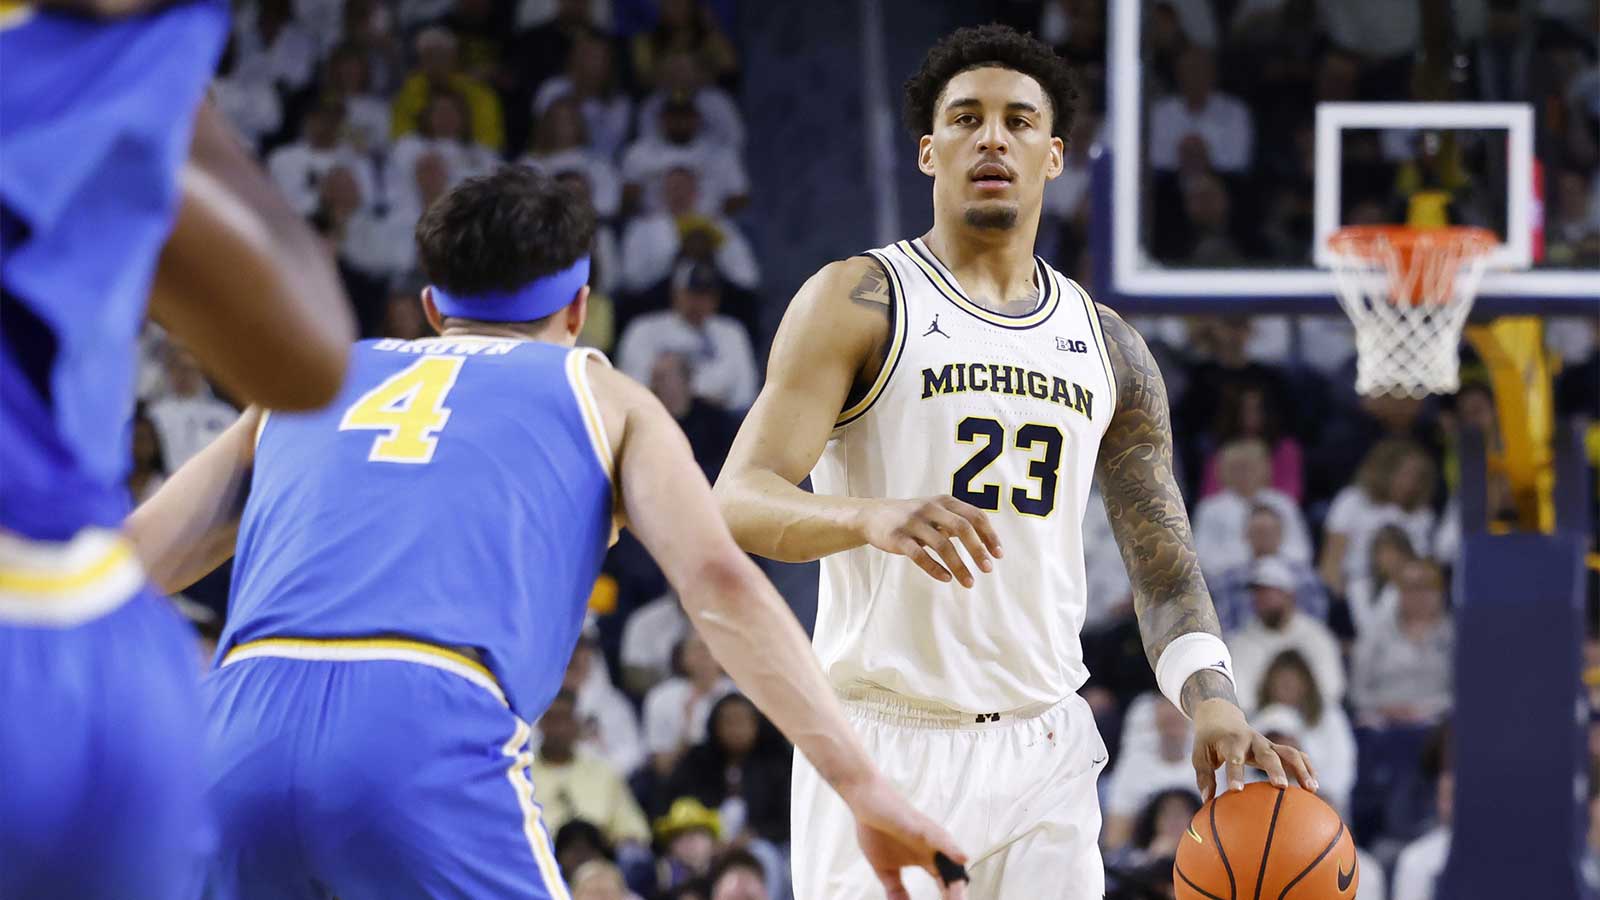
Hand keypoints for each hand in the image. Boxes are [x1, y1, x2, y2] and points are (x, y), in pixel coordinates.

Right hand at [842, 776, 968, 898]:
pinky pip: (939, 837)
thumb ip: (895, 888)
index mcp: (927, 860)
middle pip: (953, 876)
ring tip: (959, 897)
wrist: (864, 799)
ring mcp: (929, 837)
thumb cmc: (876, 828)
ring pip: (951, 860)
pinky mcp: (920, 825)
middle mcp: (933, 849)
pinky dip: (951, 848)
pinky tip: (962, 858)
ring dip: (957, 881)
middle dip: (956, 895)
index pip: (946, 884)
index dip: (950, 899)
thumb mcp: (884, 867)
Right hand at [855, 496, 1001, 587]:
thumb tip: (987, 542)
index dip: (989, 535)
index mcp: (944, 501)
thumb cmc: (912, 517)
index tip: (998, 555)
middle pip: (962, 527)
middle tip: (988, 569)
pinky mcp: (898, 538)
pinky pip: (920, 555)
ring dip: (959, 566)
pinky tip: (946, 578)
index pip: (975, 515)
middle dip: (978, 550)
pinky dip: (935, 568)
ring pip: (942, 545)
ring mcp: (913, 522)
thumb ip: (958, 521)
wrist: (872, 515)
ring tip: (969, 583)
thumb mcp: (935, 511)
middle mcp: (931, 508)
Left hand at [1190, 698, 1317, 802]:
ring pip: (1288, 752)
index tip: (1237, 790)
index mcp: (1231, 741)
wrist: (1222, 717)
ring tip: (1312, 789)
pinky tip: (1314, 786)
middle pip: (1267, 754)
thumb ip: (1204, 777)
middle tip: (1281, 788)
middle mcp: (1253, 740)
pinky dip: (1306, 767)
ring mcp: (1267, 743)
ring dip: (1301, 769)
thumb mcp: (1199, 755)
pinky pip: (1296, 755)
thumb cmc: (1209, 741)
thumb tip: (1207, 801)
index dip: (1236, 773)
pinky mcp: (1276, 748)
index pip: (1234, 758)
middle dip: (1275, 770)